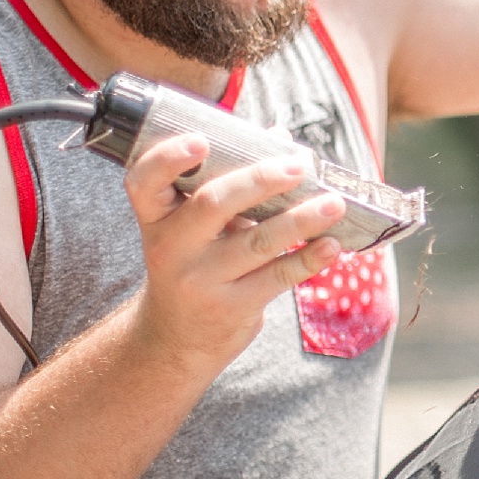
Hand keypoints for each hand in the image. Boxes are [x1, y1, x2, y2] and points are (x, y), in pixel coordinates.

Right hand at [122, 133, 345, 369]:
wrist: (178, 340)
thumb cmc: (196, 264)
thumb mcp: (196, 228)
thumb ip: (231, 184)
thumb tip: (280, 138)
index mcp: (157, 217)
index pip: (144, 182)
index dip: (167, 158)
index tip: (201, 140)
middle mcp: (172, 247)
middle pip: (213, 204)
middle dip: (260, 181)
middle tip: (297, 167)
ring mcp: (201, 280)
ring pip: (257, 241)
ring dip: (301, 219)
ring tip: (334, 203)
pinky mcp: (230, 307)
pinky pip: (277, 276)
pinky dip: (308, 258)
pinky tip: (332, 244)